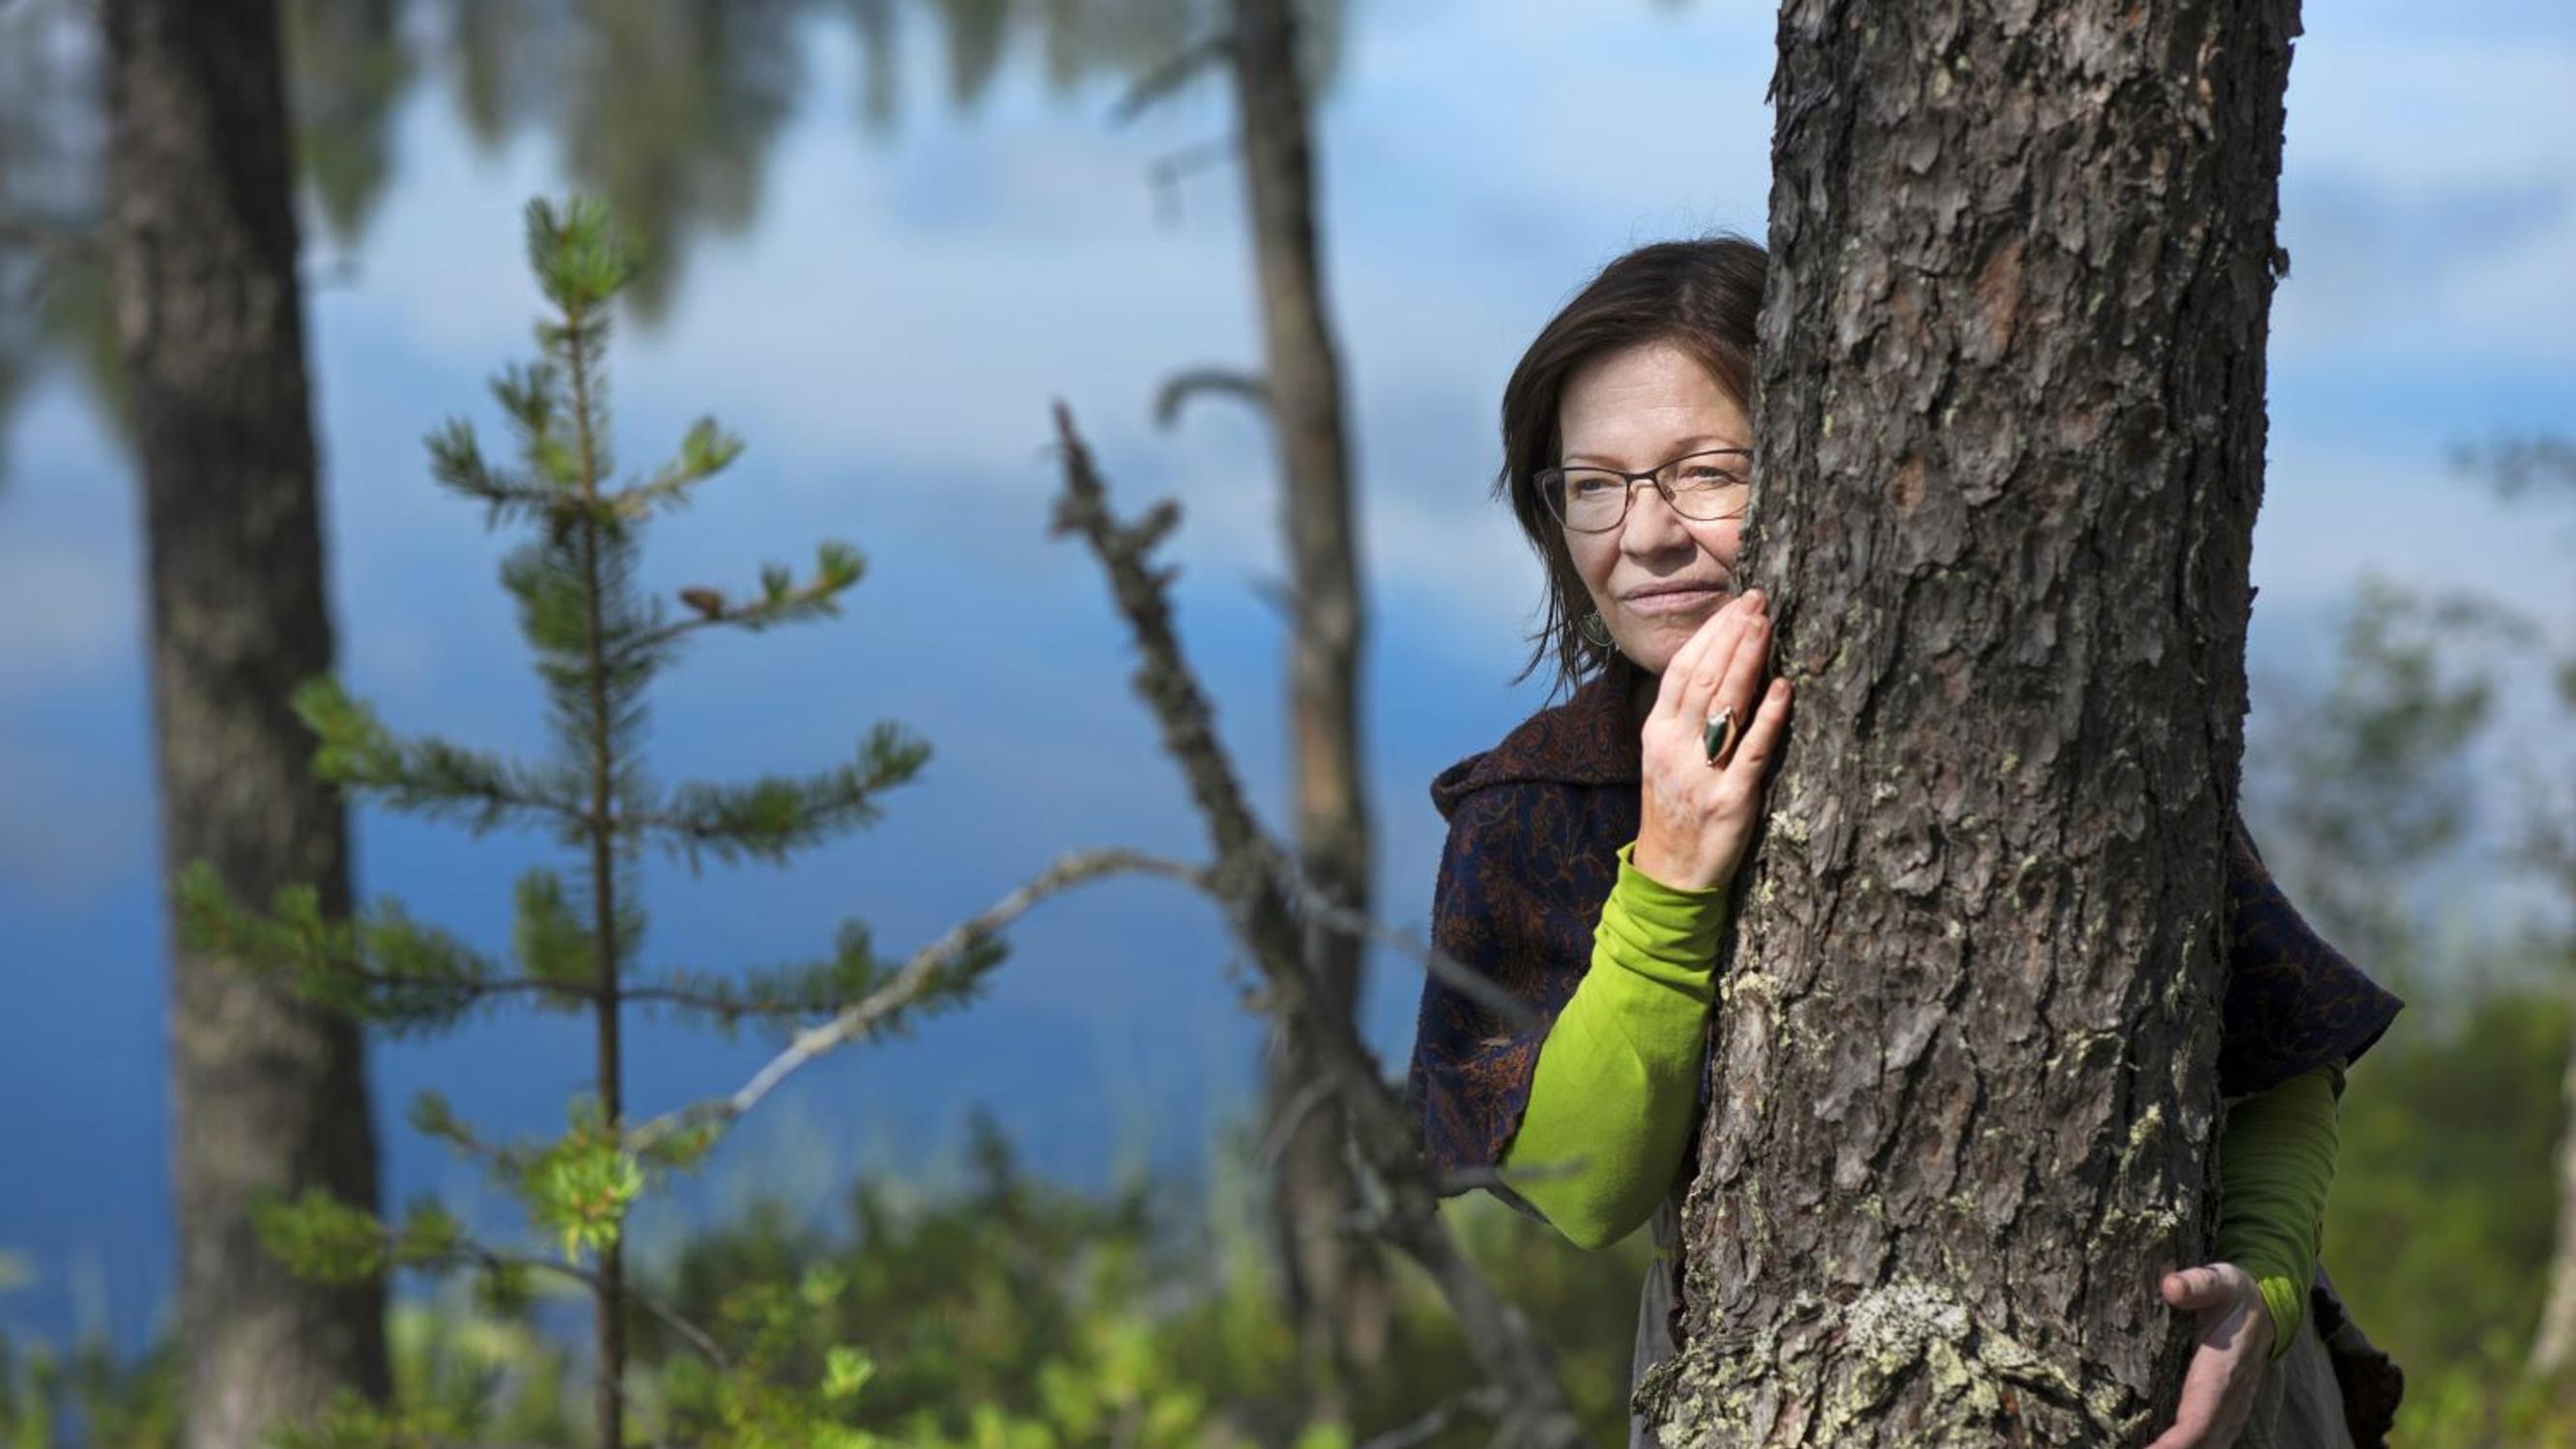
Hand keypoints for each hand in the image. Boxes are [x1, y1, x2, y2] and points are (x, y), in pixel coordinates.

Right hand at [1632, 588, 1791, 891]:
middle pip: (1704, 678)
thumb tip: (1719, 666)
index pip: (1682, 669)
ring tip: (1767, 626)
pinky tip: (1783, 687)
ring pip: (1724, 704)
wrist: (1670, 873)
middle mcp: (1674, 746)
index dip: (1710, 633)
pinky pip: (1751, 750)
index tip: (1737, 604)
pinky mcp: (1729, 799)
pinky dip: (1768, 716)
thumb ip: (1684, 716)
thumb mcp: (1664, 757)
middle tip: (1759, 602)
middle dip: (1733, 635)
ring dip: (1748, 660)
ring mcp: (1700, 772)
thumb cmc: (1674, 809)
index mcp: (1656, 732)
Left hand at [2144, 1263, 2274, 1448]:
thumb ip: (2197, 1283)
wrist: (2266, 1308)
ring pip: (2207, 1446)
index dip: (2175, 1443)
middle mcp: (2227, 1401)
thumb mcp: (2218, 1280)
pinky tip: (2154, 1448)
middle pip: (2201, 1444)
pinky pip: (2207, 1442)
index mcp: (2221, 1373)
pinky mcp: (2224, 1414)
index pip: (2198, 1420)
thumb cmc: (2234, 1293)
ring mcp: (2228, 1411)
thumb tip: (2170, 1286)